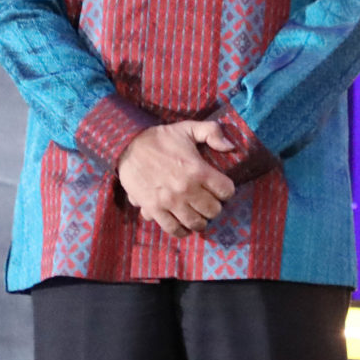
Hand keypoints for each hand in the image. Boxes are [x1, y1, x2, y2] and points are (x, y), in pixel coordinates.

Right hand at [115, 120, 237, 236]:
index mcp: (198, 170)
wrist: (129, 146)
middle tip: (210, 202)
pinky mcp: (154, 209)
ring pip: (196, 223)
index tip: (221, 189)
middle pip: (213, 210)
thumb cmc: (160, 138)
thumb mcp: (188, 128)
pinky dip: (182, 231)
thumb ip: (212, 132)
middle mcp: (186, 189)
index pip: (226, 190)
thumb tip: (230, 147)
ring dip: (201, 221)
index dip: (227, 191)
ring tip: (199, 215)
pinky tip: (184, 226)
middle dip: (215, 207)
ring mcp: (170, 201)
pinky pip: (173, 228)